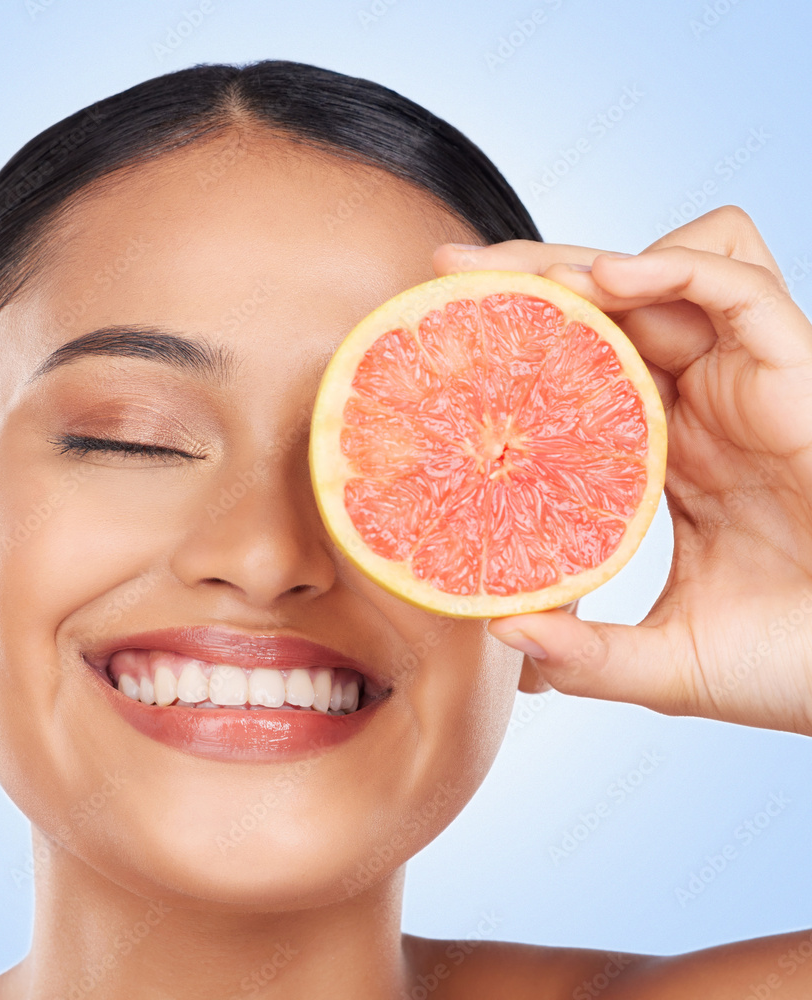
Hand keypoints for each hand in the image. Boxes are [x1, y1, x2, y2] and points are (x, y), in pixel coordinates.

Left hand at [433, 206, 811, 735]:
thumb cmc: (792, 668)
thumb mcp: (666, 661)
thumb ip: (586, 653)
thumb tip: (505, 636)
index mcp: (668, 457)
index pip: (584, 372)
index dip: (519, 346)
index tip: (444, 336)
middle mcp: (704, 409)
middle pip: (612, 308)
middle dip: (533, 277)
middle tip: (450, 267)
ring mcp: (748, 386)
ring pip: (669, 277)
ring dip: (589, 262)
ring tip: (516, 276)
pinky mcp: (797, 374)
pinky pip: (740, 287)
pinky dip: (676, 267)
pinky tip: (608, 280)